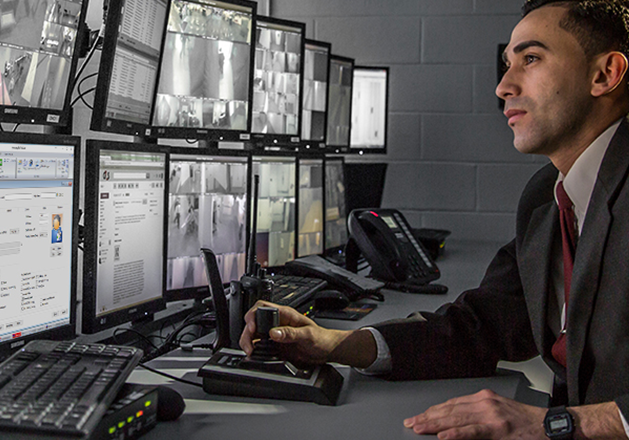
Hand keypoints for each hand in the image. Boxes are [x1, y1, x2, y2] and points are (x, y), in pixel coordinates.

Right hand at [239, 300, 348, 365]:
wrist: (327, 350)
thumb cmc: (322, 338)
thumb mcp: (308, 335)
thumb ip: (290, 333)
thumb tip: (273, 332)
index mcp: (285, 314)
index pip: (262, 307)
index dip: (253, 316)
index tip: (253, 329)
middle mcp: (278, 322)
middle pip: (254, 320)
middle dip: (247, 331)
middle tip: (249, 344)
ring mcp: (275, 333)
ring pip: (254, 333)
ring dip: (248, 341)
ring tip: (250, 351)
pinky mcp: (275, 345)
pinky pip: (259, 344)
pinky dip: (253, 349)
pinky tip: (254, 354)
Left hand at [403, 389, 545, 438]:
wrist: (549, 426)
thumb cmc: (525, 423)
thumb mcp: (498, 413)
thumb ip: (477, 415)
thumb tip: (455, 424)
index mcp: (484, 398)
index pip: (452, 404)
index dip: (433, 411)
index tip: (419, 416)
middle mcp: (485, 403)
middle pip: (450, 410)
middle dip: (428, 417)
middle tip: (411, 423)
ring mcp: (491, 415)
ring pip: (456, 420)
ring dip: (435, 425)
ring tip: (419, 428)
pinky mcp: (498, 429)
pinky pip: (472, 432)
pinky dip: (455, 434)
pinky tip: (443, 436)